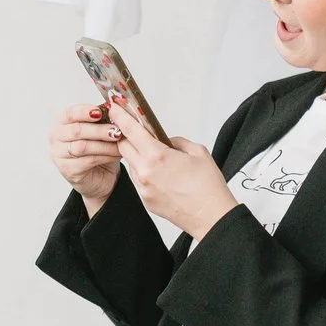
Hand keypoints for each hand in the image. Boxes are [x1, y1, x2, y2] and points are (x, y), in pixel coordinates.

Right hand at [49, 103, 123, 214]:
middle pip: (76, 130)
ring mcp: (59, 155)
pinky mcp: (67, 170)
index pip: (69, 113)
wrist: (99, 175)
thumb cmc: (98, 148)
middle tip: (116, 130)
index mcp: (62, 123)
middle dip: (99, 130)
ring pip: (82, 147)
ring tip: (119, 142)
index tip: (100, 111)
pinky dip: (105, 156)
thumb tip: (117, 109)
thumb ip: (103, 119)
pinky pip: (88, 161)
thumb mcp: (100, 130)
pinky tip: (116, 154)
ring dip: (104, 144)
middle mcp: (56, 138)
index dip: (84, 111)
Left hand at [113, 102, 238, 238]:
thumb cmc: (208, 186)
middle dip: (126, 137)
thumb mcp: (197, 152)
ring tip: (156, 158)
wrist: (211, 217)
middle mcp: (145, 172)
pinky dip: (143, 172)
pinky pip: (137, 180)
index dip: (120, 117)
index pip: (131, 131)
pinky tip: (160, 175)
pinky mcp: (145, 200)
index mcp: (158, 157)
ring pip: (130, 164)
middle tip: (135, 131)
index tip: (114, 108)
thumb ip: (176, 142)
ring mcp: (143, 188)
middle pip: (123, 147)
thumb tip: (166, 141)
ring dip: (137, 156)